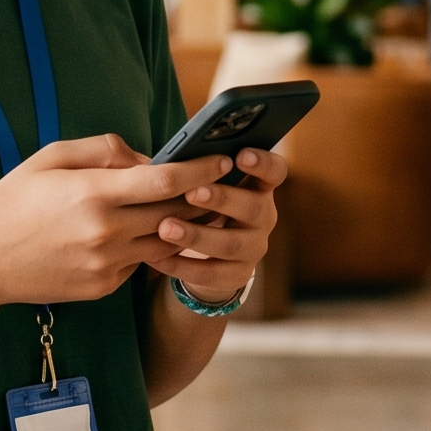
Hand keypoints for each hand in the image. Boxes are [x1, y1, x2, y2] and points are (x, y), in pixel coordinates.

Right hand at [0, 135, 224, 307]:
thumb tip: (146, 158)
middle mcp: (106, 232)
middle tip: (219, 182)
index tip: (223, 159)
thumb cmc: (14, 201)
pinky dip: (147, 247)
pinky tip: (143, 234)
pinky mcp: (103, 286)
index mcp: (94, 193)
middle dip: (201, 196)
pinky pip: (140, 263)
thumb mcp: (51, 158)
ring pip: (165, 242)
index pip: (166, 181)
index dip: (201, 169)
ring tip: (192, 208)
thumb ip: (103, 150)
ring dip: (182, 225)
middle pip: (175, 213)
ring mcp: (106, 264)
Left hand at [150, 147, 286, 305]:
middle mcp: (262, 216)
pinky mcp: (235, 276)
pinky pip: (211, 274)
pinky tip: (156, 257)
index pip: (275, 171)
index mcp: (256, 186)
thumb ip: (191, 168)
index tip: (240, 154)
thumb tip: (162, 158)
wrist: (202, 257)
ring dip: (197, 235)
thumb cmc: (191, 205)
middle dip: (221, 198)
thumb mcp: (197, 183)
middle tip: (191, 192)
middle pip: (253, 207)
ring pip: (231, 244)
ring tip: (165, 227)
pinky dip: (182, 265)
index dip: (262, 163)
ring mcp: (252, 248)